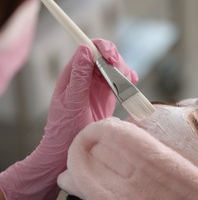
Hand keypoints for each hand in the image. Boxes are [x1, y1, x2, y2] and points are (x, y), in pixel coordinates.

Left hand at [0, 39, 137, 199]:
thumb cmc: (64, 130)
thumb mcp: (71, 102)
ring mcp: (97, 86)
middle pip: (104, 56)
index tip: (111, 57)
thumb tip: (85, 50)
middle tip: (122, 74)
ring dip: (123, 70)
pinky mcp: (107, 96)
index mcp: (72, 74)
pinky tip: (132, 83)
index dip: (101, 48)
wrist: (67, 151)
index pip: (87, 49)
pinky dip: (128, 80)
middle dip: (116, 60)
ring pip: (114, 68)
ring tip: (128, 82)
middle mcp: (85, 77)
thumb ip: (78, 76)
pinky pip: (119, 81)